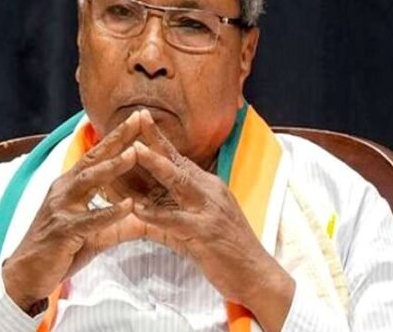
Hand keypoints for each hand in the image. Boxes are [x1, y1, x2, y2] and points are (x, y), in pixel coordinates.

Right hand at [2, 111, 147, 311]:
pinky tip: (128, 205)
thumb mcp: (93, 233)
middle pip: (93, 158)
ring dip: (112, 166)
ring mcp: (61, 208)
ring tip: (134, 153)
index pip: (96, 155)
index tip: (137, 118)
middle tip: (138, 119)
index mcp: (70, 185)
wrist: (27, 274)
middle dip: (117, 138)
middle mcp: (63, 189)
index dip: (117, 137)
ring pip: (89, 181)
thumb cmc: (60, 250)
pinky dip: (110, 211)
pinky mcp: (63, 230)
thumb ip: (117, 223)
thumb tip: (144, 219)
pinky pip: (90, 219)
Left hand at [132, 110, 294, 331]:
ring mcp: (209, 210)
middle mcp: (209, 191)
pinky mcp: (206, 232)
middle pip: (177, 161)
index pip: (178, 158)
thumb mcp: (195, 227)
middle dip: (155, 139)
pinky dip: (156, 214)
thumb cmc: (225, 252)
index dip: (159, 139)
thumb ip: (168, 216)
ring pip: (179, 182)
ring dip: (156, 164)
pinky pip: (176, 220)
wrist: (257, 276)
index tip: (140, 117)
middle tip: (136, 117)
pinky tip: (137, 209)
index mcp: (207, 187)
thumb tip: (141, 209)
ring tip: (134, 150)